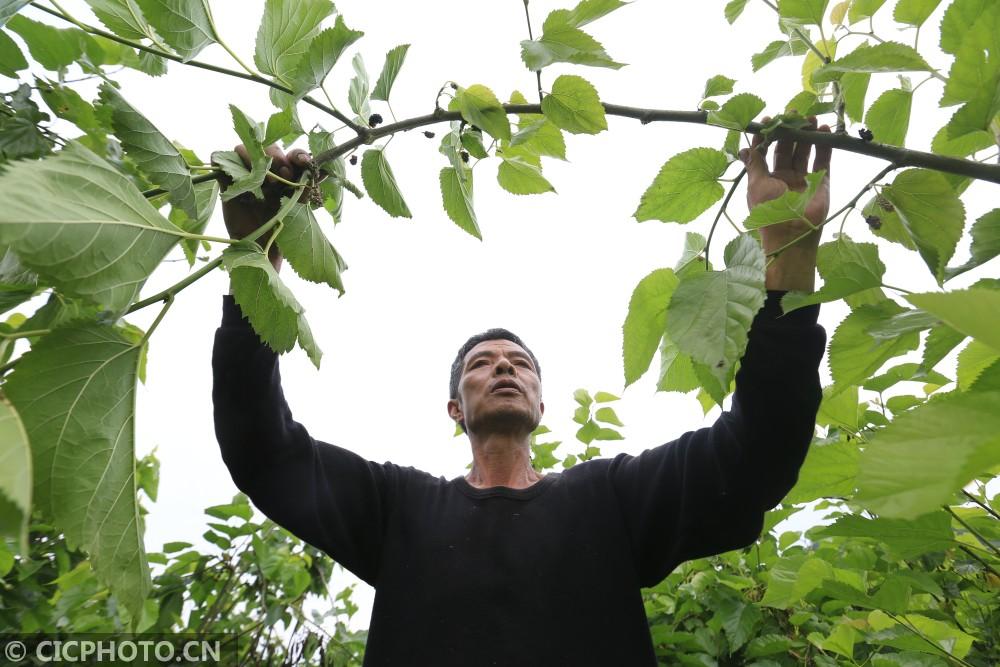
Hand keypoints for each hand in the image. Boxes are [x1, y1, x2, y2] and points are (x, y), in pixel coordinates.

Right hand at [218, 145, 311, 271]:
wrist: (259, 248)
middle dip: (277, 157)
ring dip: (253, 159)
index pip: (291, 154)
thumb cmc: (279, 230)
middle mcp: (264, 170)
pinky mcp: (224, 179)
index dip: (297, 154)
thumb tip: (325, 172)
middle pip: (267, 147)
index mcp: (285, 174)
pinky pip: (218, 157)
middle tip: (284, 175)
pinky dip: (225, 161)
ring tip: (264, 182)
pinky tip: (240, 179)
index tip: (302, 163)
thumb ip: (307, 189)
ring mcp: (243, 173)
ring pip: (242, 148)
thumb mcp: (297, 209)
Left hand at [739, 116, 831, 291]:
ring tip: (809, 118)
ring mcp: (804, 178)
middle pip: (787, 148)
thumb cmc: (769, 211)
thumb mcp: (756, 185)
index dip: (766, 136)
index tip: (767, 120)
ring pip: (805, 150)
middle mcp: (785, 176)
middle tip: (792, 113)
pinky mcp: (822, 180)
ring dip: (807, 134)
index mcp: (766, 178)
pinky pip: (824, 159)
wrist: (793, 234)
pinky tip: (825, 130)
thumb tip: (744, 148)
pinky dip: (825, 144)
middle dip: (789, 130)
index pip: (766, 152)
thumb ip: (754, 165)